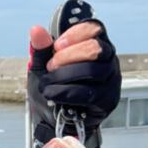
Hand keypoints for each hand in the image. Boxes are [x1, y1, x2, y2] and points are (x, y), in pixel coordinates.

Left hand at [27, 0, 120, 147]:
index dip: (75, 34)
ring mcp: (111, 80)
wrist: (54, 119)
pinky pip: (89, 93)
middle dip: (67, 57)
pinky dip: (66, 93)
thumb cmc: (53, 88)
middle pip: (95, 48)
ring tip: (49, 83)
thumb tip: (36, 30)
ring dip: (64, 76)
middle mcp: (108, 60)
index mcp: (94, 44)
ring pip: (93, 70)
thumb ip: (41, 49)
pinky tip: (54, 95)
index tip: (57, 45)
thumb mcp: (42, 66)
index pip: (94, 28)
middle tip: (51, 67)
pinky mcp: (107, 100)